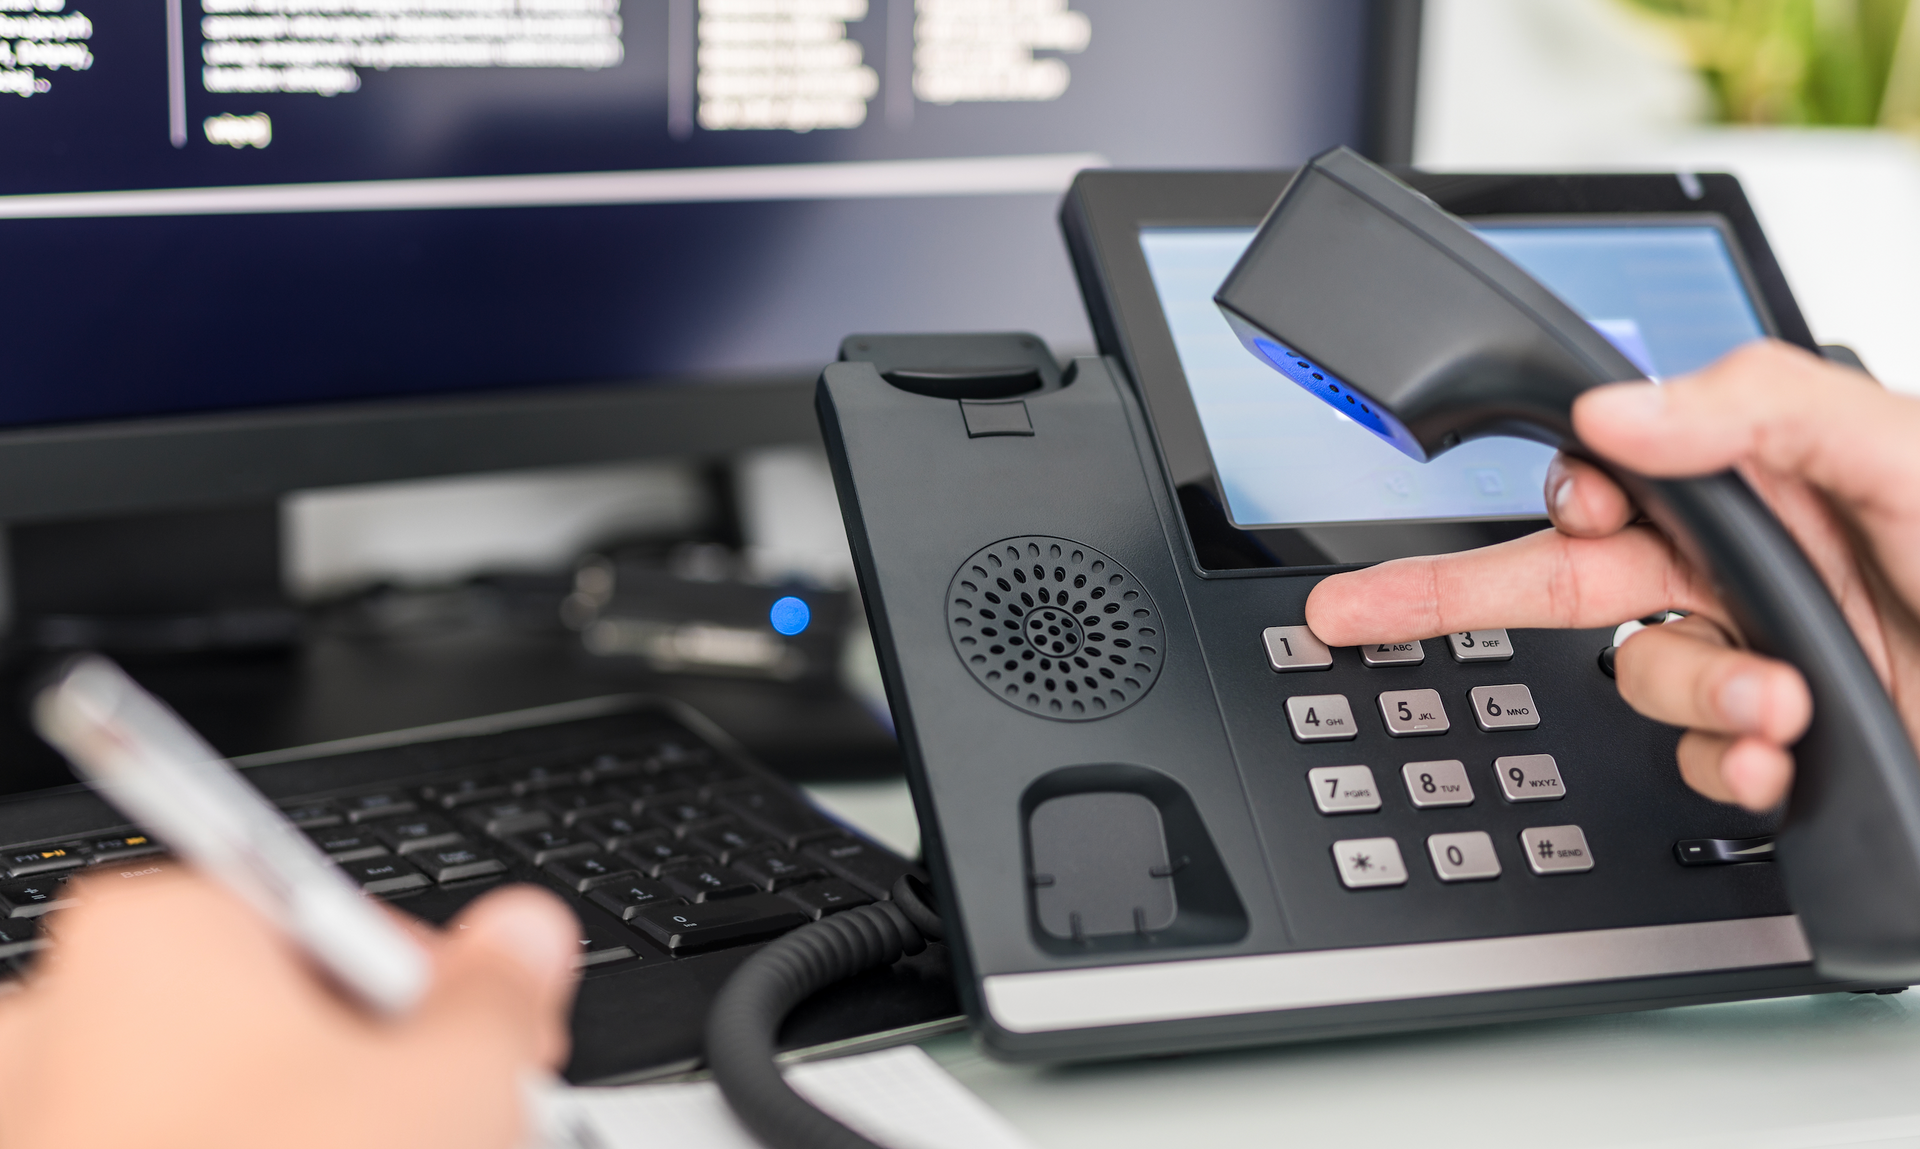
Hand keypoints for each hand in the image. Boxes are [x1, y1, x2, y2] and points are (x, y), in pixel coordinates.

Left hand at [0, 868, 579, 1148]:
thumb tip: (523, 936)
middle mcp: (69, 1021)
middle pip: (283, 1021)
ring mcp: (45, 1128)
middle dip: (380, 1078)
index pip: (341, 921)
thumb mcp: (454, 1079)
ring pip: (232, 1110)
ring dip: (331, 1135)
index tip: (498, 1043)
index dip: (444, 990)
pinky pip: (185, 1148)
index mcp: (155, 937)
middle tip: (463, 1130)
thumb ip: (500, 992)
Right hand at [1305, 340, 1919, 811]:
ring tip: (1787, 701)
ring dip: (1703, 695)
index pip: (1608, 471)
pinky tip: (1794, 754)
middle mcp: (1746, 567)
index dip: (1569, 485)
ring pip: (1642, 680)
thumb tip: (1619, 410)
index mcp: (1760, 479)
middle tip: (1349, 613)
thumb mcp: (1907, 456)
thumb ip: (1762, 407)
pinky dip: (1736, 761)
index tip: (1577, 492)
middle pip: (1562, 577)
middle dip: (1446, 598)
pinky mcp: (1783, 742)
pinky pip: (1701, 757)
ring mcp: (1758, 657)